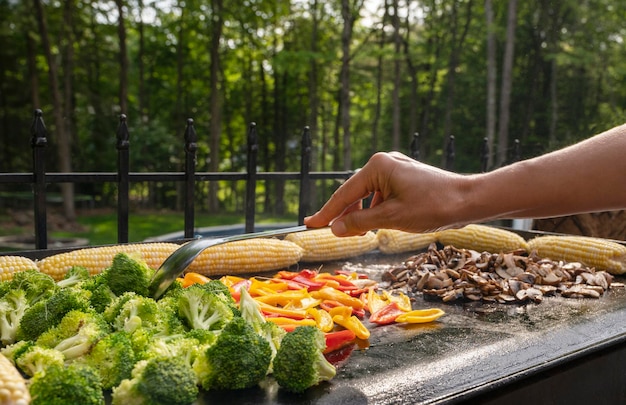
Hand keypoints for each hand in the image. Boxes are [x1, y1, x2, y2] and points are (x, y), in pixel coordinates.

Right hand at [304, 152, 466, 235]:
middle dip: (345, 214)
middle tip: (332, 233)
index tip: (309, 224)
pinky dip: (375, 209)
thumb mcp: (391, 219)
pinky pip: (381, 193)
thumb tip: (334, 228)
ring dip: (362, 214)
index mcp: (377, 166)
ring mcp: (395, 167)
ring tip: (357, 234)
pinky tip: (376, 224)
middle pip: (354, 192)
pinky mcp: (405, 176)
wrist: (468, 199)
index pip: (344, 194)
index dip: (326, 212)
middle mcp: (384, 161)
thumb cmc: (432, 207)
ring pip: (368, 195)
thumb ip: (359, 223)